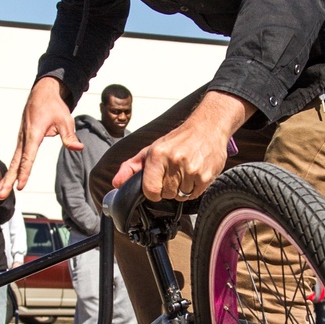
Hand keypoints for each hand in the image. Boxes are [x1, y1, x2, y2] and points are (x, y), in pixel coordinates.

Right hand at [0, 77, 82, 197]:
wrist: (42, 92)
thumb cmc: (53, 106)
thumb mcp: (65, 120)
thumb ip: (69, 136)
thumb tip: (78, 148)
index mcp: (33, 134)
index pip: (28, 157)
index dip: (24, 172)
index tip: (20, 185)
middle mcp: (24, 138)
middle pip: (15, 163)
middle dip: (7, 180)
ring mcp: (21, 139)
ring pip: (13, 161)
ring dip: (5, 177)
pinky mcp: (22, 140)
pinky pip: (15, 157)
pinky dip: (10, 170)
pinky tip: (6, 181)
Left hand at [112, 90, 252, 200]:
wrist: (208, 127)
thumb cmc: (178, 139)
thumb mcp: (152, 149)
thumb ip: (132, 167)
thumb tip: (116, 183)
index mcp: (158, 154)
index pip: (150, 190)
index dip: (152, 192)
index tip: (156, 187)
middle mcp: (174, 161)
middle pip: (166, 194)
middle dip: (168, 187)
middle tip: (174, 172)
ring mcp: (191, 169)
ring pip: (180, 196)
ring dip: (182, 188)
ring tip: (185, 171)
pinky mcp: (206, 176)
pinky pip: (194, 195)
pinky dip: (193, 189)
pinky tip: (194, 174)